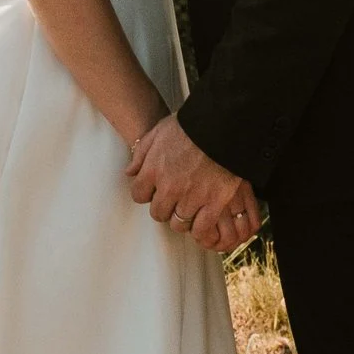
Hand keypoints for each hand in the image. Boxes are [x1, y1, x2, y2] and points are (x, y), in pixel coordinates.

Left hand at [129, 113, 260, 253]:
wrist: (223, 126)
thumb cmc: (191, 125)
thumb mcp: (158, 131)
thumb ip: (142, 153)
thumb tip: (130, 172)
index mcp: (153, 170)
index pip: (139, 195)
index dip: (147, 193)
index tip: (155, 190)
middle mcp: (169, 188)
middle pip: (158, 213)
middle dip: (164, 208)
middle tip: (173, 200)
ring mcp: (191, 197)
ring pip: (178, 223)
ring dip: (182, 218)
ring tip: (189, 209)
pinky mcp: (214, 203)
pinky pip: (202, 227)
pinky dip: (201, 228)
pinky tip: (202, 220)